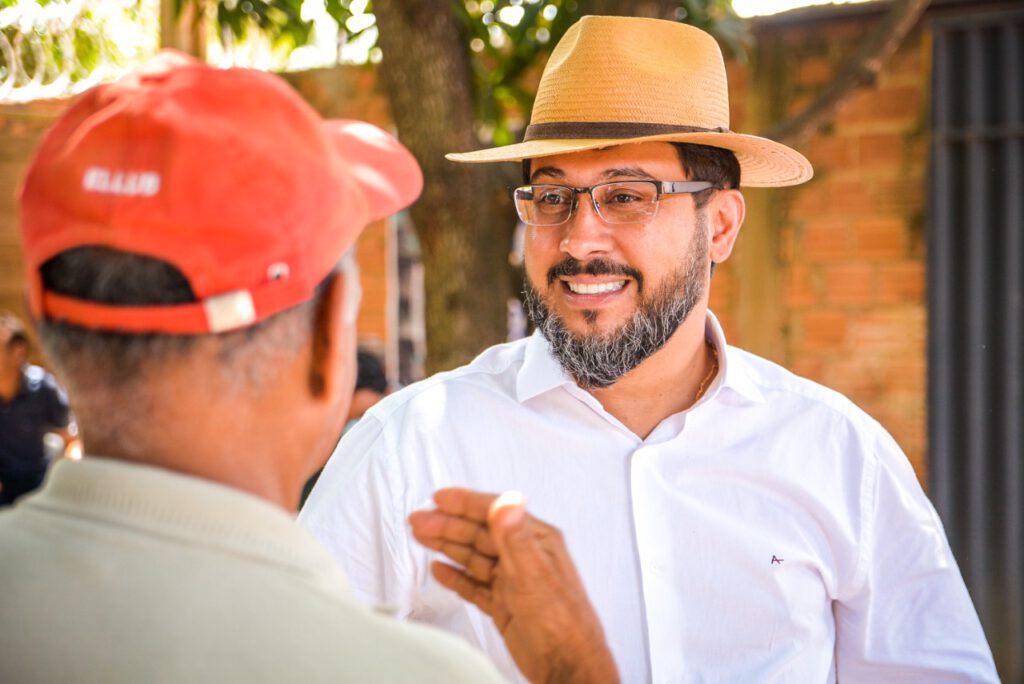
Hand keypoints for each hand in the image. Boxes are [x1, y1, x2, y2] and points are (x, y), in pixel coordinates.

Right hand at [409, 488, 618, 683]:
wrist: (566, 666)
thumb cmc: (562, 622)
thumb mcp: (534, 572)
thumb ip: (516, 536)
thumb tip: (507, 500)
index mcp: (535, 541)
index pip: (495, 513)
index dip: (465, 504)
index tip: (440, 498)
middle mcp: (523, 558)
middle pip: (478, 534)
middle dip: (447, 525)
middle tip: (419, 520)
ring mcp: (512, 582)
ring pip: (473, 558)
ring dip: (447, 546)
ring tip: (422, 536)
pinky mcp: (504, 604)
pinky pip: (474, 585)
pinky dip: (456, 576)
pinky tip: (441, 569)